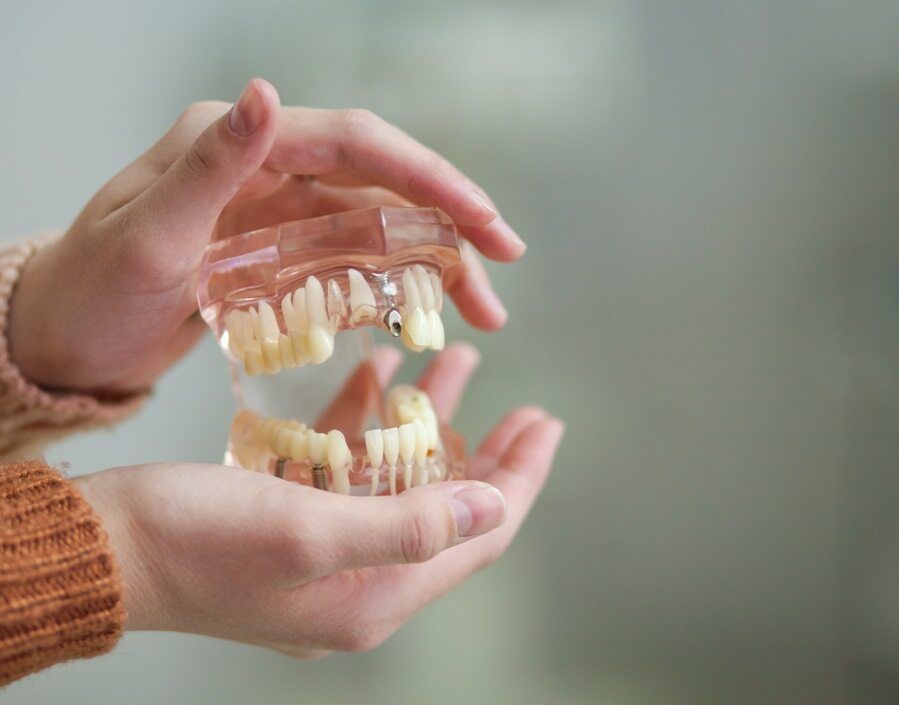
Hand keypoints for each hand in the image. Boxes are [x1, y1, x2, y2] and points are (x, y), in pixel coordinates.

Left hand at [9, 79, 524, 395]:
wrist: (63, 342)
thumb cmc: (90, 293)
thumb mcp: (144, 237)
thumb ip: (209, 166)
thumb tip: (271, 94)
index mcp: (238, 145)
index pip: (357, 145)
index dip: (429, 177)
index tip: (484, 221)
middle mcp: (267, 168)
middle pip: (381, 184)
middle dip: (450, 222)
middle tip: (504, 268)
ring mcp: (276, 212)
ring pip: (376, 225)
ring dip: (434, 261)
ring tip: (482, 310)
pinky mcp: (278, 254)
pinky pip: (352, 260)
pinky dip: (395, 283)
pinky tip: (427, 311)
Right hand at [73, 344, 562, 654]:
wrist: (103, 549)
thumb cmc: (198, 543)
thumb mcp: (308, 532)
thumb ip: (409, 526)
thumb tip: (492, 505)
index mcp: (377, 594)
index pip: (479, 535)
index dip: (520, 479)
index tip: (548, 424)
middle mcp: (360, 580)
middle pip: (450, 508)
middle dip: (490, 454)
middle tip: (524, 407)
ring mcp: (326, 552)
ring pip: (401, 481)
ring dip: (429, 424)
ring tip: (455, 365)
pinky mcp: (293, 524)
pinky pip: (351, 470)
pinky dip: (371, 425)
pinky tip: (379, 378)